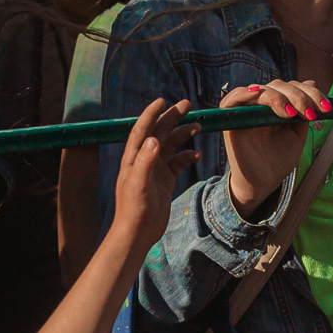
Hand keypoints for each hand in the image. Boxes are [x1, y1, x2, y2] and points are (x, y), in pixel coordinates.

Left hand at [107, 98, 199, 255]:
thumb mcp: (139, 185)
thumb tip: (154, 140)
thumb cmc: (134, 210)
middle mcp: (144, 161)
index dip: (150, 114)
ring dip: (183, 135)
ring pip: (171, 146)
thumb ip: (145, 162)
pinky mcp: (164, 181)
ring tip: (198, 127)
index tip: (162, 100)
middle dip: (172, 118)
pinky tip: (196, 155)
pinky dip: (187, 156)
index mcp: (134, 159)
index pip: (142, 131)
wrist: (138, 233)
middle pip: (159, 133)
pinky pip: (178, 163)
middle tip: (187, 104)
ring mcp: (155, 171)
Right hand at [219, 79, 324, 217]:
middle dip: (300, 97)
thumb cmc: (279, 158)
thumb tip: (312, 82)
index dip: (312, 93)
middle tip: (311, 115)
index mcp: (279, 105)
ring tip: (292, 114)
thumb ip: (304, 110)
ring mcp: (246, 110)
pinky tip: (259, 94)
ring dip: (279, 97)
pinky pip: (233, 98)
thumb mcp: (297, 132)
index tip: (327, 108)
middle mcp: (262, 104)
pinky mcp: (231, 120)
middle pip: (280, 86)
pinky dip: (245, 93)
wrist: (263, 183)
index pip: (294, 87)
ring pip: (262, 89)